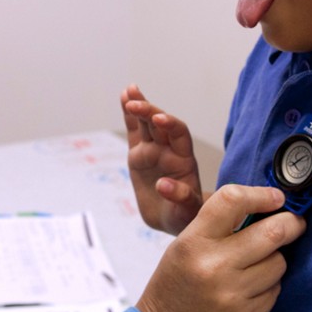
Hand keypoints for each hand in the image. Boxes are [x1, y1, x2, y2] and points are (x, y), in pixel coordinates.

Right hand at [121, 84, 203, 234]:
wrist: (173, 219)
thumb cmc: (185, 215)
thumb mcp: (187, 212)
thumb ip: (180, 197)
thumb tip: (164, 184)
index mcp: (184, 160)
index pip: (179, 134)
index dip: (170, 125)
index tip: (159, 119)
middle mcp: (170, 150)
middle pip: (160, 124)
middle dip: (149, 112)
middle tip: (135, 104)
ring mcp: (153, 150)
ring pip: (146, 123)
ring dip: (139, 106)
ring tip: (129, 92)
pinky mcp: (138, 155)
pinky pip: (134, 131)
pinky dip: (129, 115)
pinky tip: (124, 97)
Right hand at [135, 184, 302, 311]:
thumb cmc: (174, 288)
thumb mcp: (182, 248)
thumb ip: (217, 227)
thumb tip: (263, 207)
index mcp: (193, 242)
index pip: (233, 201)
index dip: (262, 195)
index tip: (276, 197)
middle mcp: (214, 267)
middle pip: (273, 233)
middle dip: (291, 224)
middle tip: (294, 223)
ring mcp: (233, 297)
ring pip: (279, 264)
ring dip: (274, 260)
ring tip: (256, 266)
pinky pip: (274, 293)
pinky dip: (267, 288)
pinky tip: (247, 292)